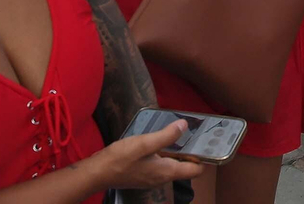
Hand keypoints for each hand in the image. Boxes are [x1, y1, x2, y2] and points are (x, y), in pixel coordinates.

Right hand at [82, 119, 204, 191]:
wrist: (98, 173)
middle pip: (185, 167)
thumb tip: (185, 126)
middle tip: (193, 133)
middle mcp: (162, 178)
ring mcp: (152, 178)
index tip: (206, 142)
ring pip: (172, 165)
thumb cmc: (120, 159)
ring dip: (177, 152)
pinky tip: (158, 141)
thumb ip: (166, 136)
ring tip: (177, 133)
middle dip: (191, 152)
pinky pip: (161, 165)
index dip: (203, 157)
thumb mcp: (145, 143)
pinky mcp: (143, 174)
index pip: (195, 170)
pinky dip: (164, 154)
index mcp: (167, 172)